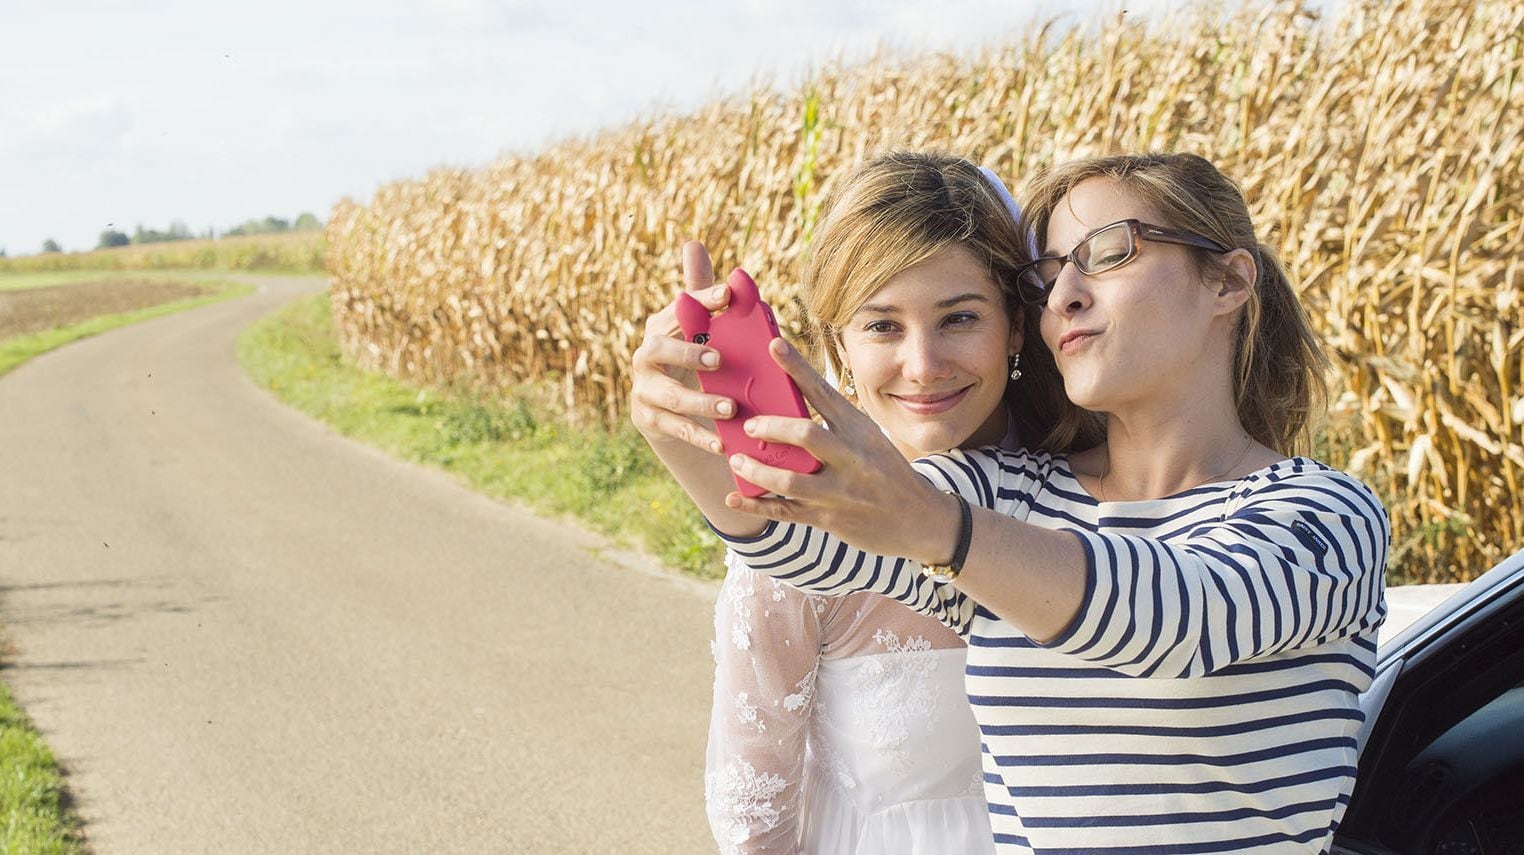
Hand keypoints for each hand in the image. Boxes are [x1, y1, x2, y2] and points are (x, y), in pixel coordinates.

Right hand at [630, 241, 737, 453]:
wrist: (664, 407)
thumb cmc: (688, 356)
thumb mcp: (693, 327)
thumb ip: (698, 292)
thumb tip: (692, 243)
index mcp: (660, 329)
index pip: (677, 310)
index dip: (700, 301)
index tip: (727, 295)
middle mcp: (646, 357)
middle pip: (657, 349)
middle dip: (687, 353)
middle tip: (719, 359)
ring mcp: (645, 390)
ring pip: (670, 396)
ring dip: (701, 402)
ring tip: (731, 408)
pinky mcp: (650, 419)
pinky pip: (675, 429)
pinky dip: (699, 437)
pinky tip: (722, 443)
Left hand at [722, 338, 961, 565]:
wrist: (921, 518)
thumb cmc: (886, 472)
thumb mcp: (870, 439)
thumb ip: (836, 425)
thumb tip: (788, 406)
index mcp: (859, 429)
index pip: (823, 392)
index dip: (796, 368)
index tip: (773, 346)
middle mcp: (852, 457)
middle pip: (805, 434)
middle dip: (771, 427)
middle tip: (748, 424)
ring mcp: (840, 491)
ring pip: (789, 479)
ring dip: (757, 469)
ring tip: (737, 459)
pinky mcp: (830, 519)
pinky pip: (786, 511)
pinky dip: (756, 505)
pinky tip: (734, 498)